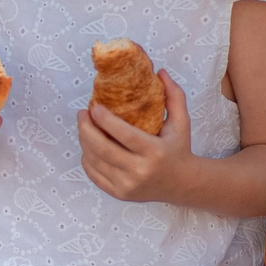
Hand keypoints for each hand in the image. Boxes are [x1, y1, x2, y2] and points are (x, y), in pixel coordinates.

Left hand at [79, 72, 196, 202]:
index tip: (94, 105)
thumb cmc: (179, 148)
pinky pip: (94, 174)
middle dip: (85, 128)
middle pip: (101, 148)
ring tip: (83, 126)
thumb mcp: (182, 122)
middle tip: (82, 113)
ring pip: (94, 161)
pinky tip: (88, 145)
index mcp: (154, 152)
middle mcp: (140, 171)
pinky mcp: (119, 193)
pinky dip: (87, 158)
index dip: (103, 119)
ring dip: (84, 140)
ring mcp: (127, 185)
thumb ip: (173, 95)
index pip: (122, 134)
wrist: (183, 184)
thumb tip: (159, 71)